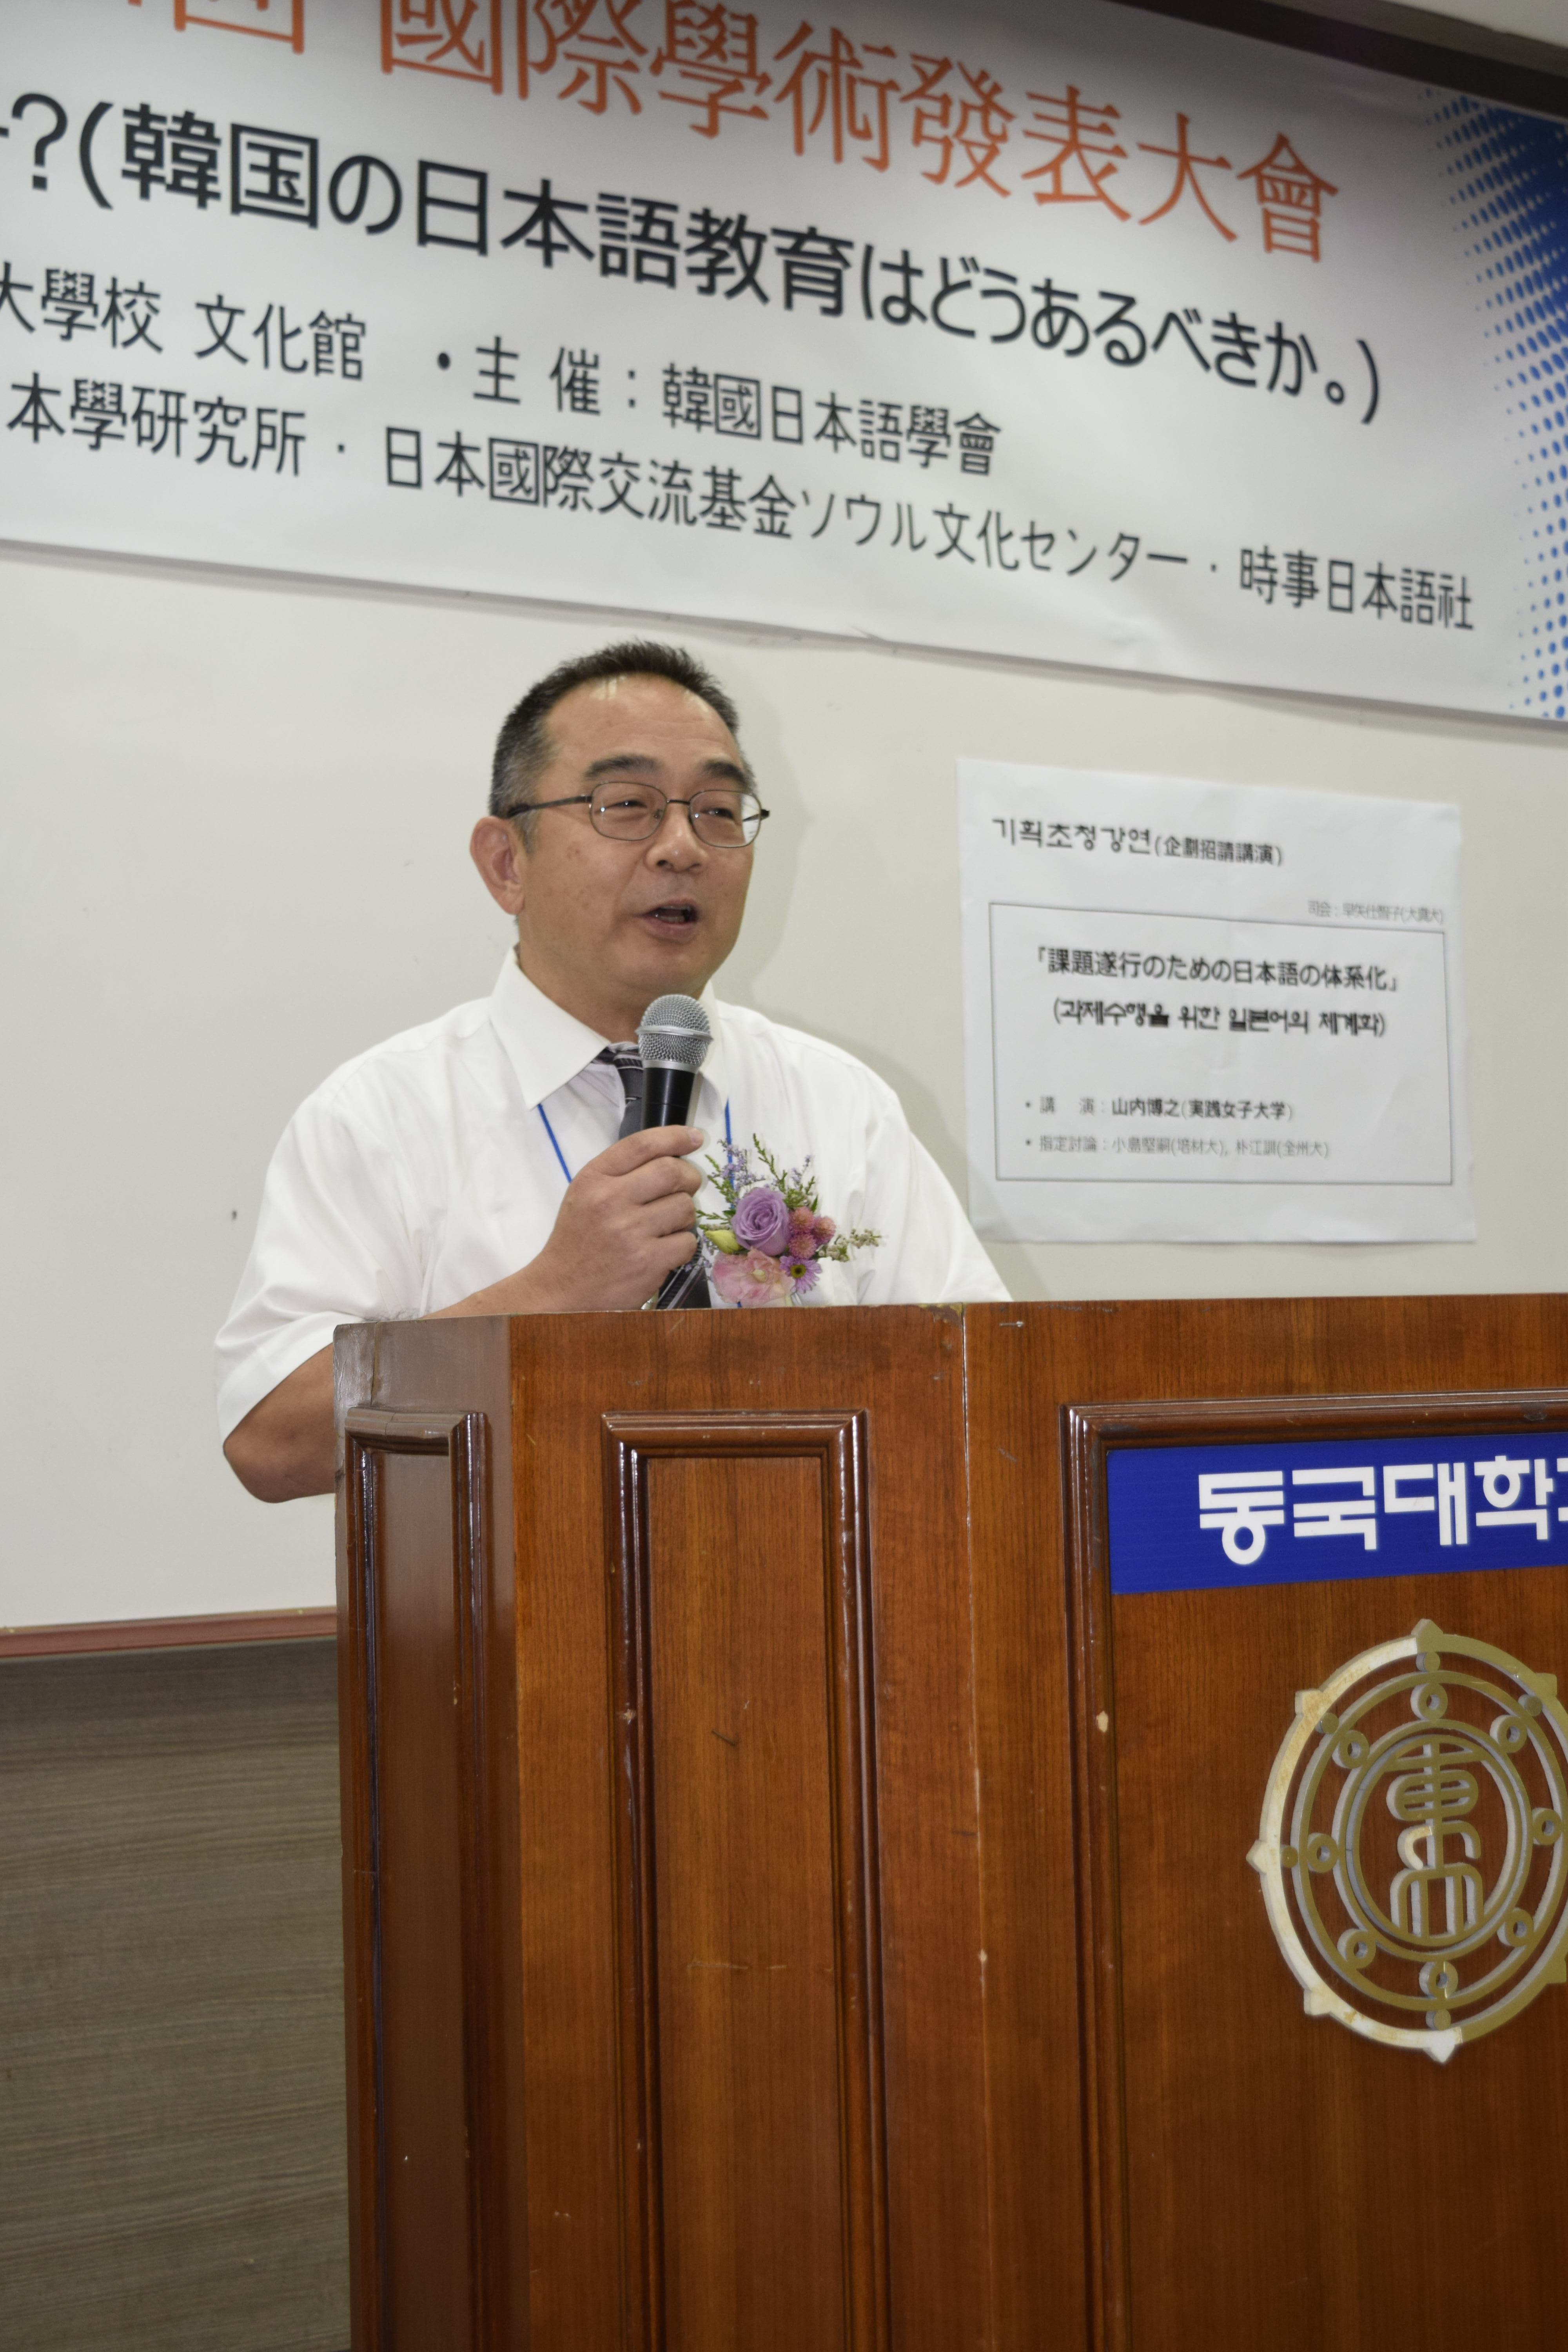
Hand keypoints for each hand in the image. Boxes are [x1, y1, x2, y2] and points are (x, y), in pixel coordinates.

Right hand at [523, 1124, 705, 1309]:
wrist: (563, 1291)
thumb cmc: (579, 1240)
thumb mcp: (586, 1194)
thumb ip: (622, 1171)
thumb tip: (674, 1153)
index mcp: (594, 1179)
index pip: (642, 1145)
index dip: (676, 1136)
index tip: (694, 1138)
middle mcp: (611, 1201)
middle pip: (672, 1171)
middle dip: (689, 1177)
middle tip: (686, 1186)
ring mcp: (631, 1233)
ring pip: (685, 1207)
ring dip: (683, 1215)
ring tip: (663, 1225)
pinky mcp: (648, 1263)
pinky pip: (687, 1242)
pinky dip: (681, 1245)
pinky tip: (662, 1249)